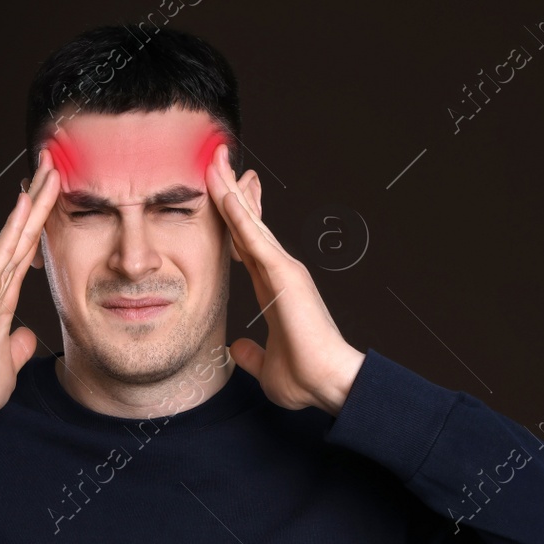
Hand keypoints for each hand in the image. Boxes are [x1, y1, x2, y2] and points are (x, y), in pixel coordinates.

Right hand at [0, 149, 59, 423]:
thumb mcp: (6, 366)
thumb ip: (18, 347)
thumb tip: (28, 336)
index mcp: (0, 300)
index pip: (26, 253)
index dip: (40, 225)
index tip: (53, 200)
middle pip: (23, 233)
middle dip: (40, 199)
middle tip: (55, 165)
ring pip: (17, 232)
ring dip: (35, 199)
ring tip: (50, 167)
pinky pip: (3, 249)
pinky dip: (16, 223)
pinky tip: (27, 197)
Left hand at [203, 143, 364, 414]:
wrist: (329, 384)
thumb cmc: (306, 377)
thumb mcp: (266, 365)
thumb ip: (250, 354)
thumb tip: (236, 348)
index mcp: (274, 289)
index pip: (249, 245)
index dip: (237, 218)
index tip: (227, 195)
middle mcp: (279, 272)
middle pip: (249, 223)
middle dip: (233, 190)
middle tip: (218, 160)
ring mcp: (283, 269)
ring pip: (249, 221)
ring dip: (230, 190)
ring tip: (214, 160)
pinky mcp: (284, 273)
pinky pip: (254, 237)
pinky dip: (239, 212)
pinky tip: (224, 191)